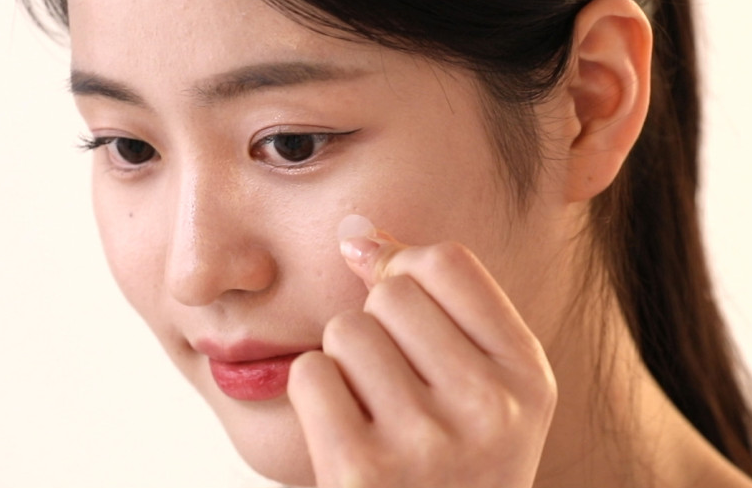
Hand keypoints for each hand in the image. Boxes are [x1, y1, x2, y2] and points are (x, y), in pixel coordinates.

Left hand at [288, 215, 556, 487]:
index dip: (405, 268)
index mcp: (527, 376)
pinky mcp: (363, 471)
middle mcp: (490, 408)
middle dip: (378, 325)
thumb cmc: (452, 460)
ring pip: (346, 330)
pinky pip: (311, 373)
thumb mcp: (481, 386)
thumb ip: (437, 303)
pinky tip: (345, 435)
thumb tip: (358, 234)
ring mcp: (428, 443)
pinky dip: (317, 396)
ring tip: (375, 413)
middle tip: (395, 384)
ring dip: (345, 364)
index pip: (447, 261)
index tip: (396, 299)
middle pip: (391, 291)